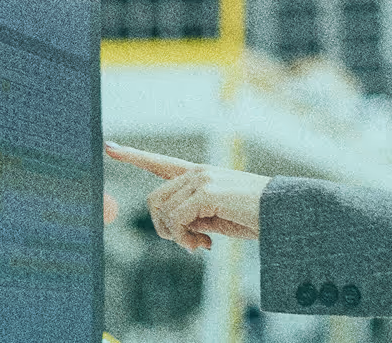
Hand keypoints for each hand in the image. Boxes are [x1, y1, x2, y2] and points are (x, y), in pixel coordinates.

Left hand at [104, 141, 272, 250]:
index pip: (160, 162)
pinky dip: (184, 238)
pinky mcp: (206, 191)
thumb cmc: (254, 216)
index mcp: (199, 175)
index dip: (133, 155)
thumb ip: (194, 217)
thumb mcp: (217, 216)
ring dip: (177, 237)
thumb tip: (175, 232)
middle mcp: (197, 172)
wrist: (283, 211)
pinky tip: (206, 244)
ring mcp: (201, 179)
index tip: (108, 147)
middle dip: (165, 229)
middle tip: (191, 244)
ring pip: (163, 211)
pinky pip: (176, 220)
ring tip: (200, 245)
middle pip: (154, 200)